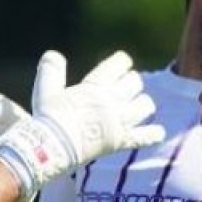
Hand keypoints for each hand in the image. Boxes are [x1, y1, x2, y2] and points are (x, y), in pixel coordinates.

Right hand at [0, 50, 163, 201]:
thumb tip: (53, 54)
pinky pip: (146, 136)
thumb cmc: (48, 118)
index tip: (119, 65)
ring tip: (135, 108)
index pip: (120, 63)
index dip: (121, 62)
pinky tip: (157, 132)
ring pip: (146, 105)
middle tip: (123, 89)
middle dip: (131, 83)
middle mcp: (112, 100)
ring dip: (143, 105)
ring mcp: (119, 121)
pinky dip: (153, 134)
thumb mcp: (45, 89)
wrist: (51, 147)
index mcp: (96, 86)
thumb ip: (51, 69)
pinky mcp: (121, 141)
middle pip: (136, 82)